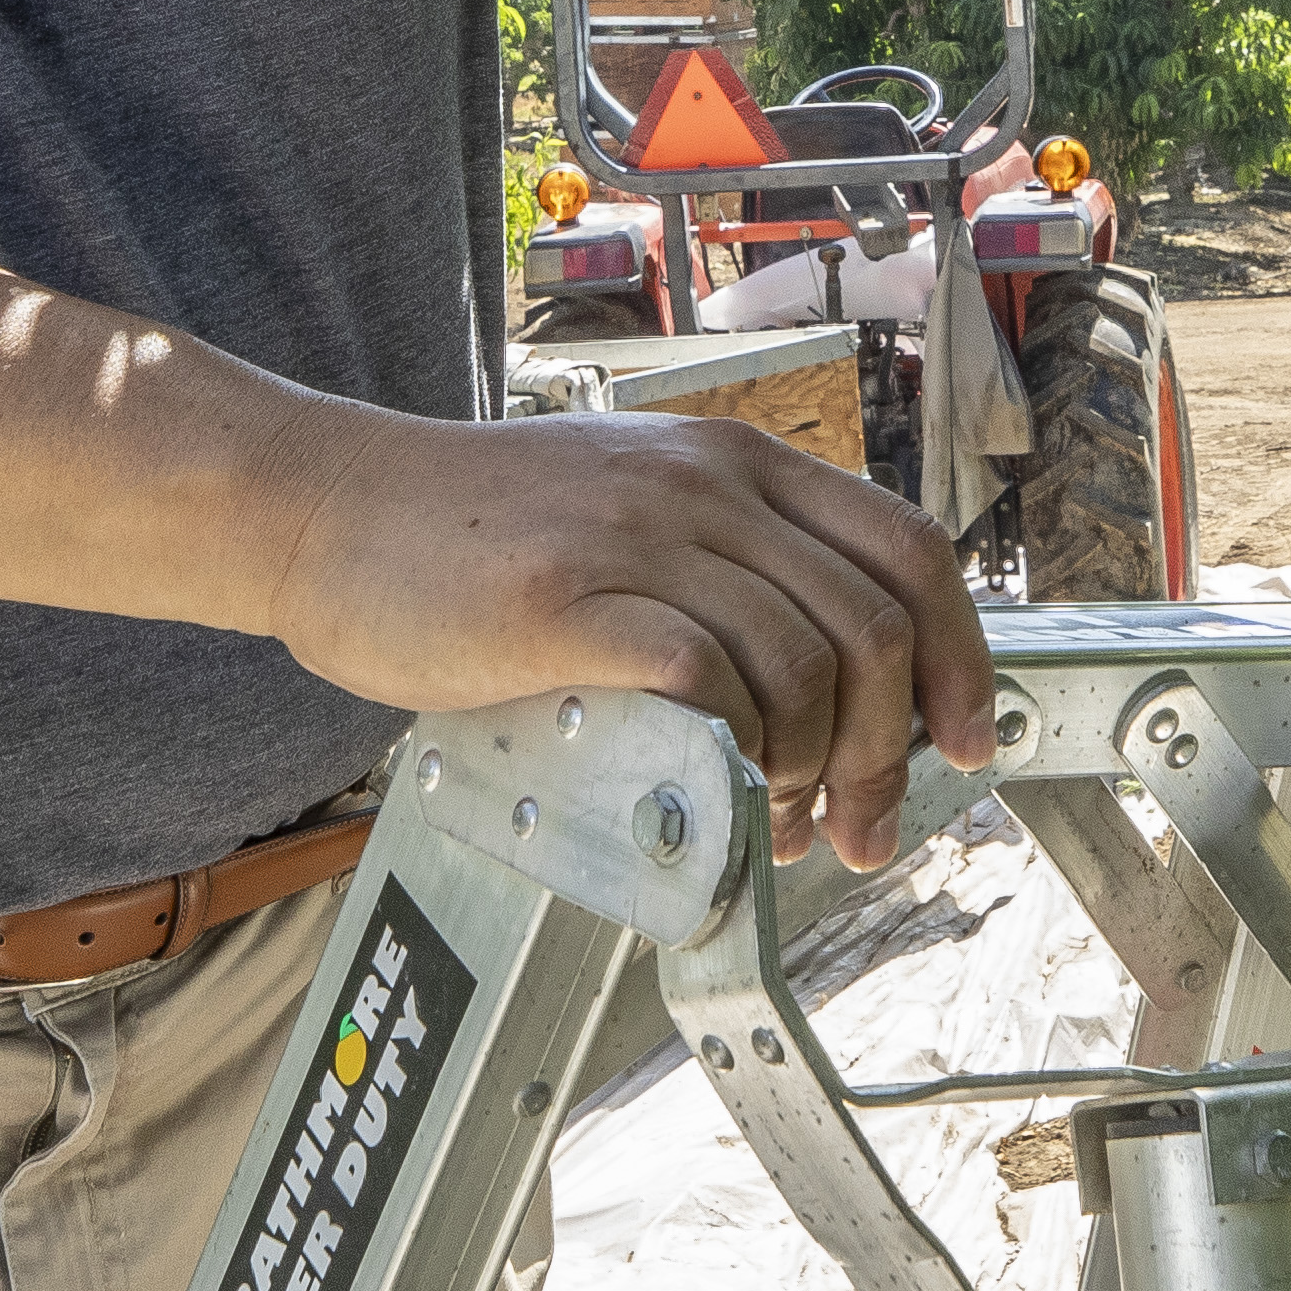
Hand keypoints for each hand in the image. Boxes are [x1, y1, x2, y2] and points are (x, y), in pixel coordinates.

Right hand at [258, 406, 992, 869]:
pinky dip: (735, 750)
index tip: (962, 742)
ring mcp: (637, 538)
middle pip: (871, 626)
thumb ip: (724, 572)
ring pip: (801, 664)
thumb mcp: (628, 509)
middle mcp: (704, 486)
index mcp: (733, 462)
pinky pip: (706, 680)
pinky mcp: (569, 602)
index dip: (958, 660)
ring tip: (778, 821)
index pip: (906, 552)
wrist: (328, 508)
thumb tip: (826, 695)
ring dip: (811, 769)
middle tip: (859, 828)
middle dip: (888, 752)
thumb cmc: (469, 535)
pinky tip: (716, 787)